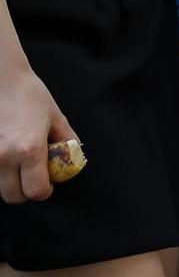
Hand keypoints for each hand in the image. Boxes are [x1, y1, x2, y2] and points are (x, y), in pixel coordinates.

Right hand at [0, 67, 73, 203]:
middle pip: (14, 196)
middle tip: (33, 177)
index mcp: (30, 149)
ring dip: (10, 183)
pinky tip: (7, 157)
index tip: (47, 184)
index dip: (44, 191)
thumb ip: (66, 141)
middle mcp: (6, 156)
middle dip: (26, 191)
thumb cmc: (30, 95)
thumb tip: (74, 158)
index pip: (36, 191)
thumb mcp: (56, 117)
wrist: (2, 79)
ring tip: (19, 166)